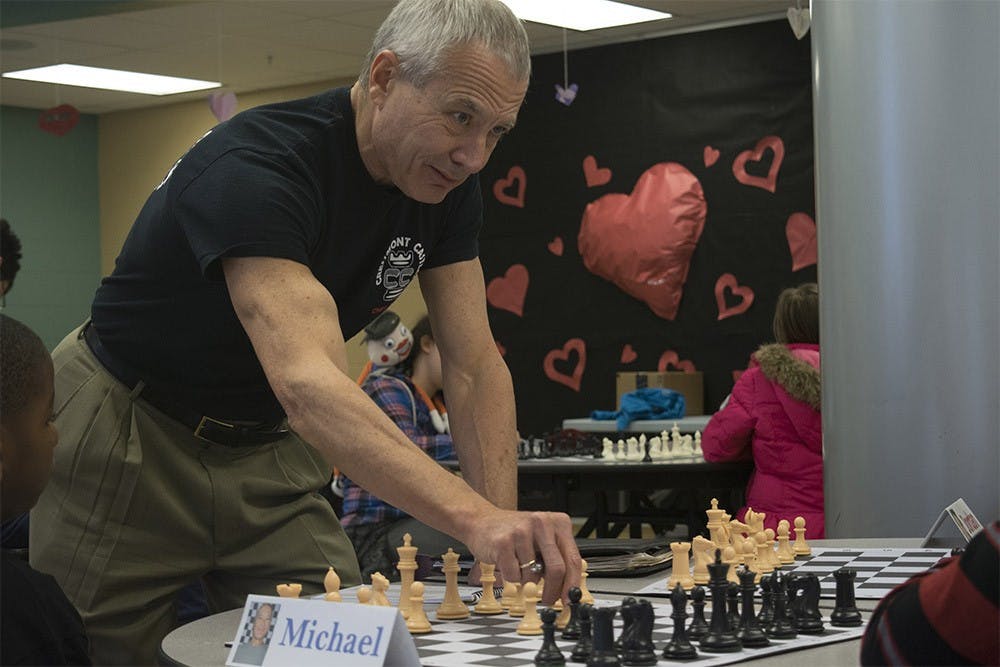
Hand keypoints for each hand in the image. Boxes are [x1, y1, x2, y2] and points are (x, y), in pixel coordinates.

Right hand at [464, 509, 580, 605]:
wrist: (482, 520)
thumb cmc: (514, 532)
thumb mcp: (542, 540)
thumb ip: (557, 559)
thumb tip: (568, 590)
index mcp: (558, 523)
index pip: (573, 560)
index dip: (572, 585)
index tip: (571, 600)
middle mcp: (542, 523)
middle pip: (557, 569)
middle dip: (553, 591)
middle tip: (548, 600)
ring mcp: (522, 531)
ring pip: (533, 576)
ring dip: (526, 580)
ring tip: (519, 565)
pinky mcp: (503, 542)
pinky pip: (514, 576)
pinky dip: (511, 577)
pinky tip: (507, 562)